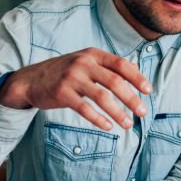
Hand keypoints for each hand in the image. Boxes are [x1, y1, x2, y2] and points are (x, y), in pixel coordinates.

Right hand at [0, 47, 151, 130]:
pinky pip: (84, 108)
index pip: (121, 64)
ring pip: (102, 97)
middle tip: (142, 113)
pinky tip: (109, 126)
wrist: (31, 79)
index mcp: (93, 54)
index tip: (148, 91)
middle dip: (131, 99)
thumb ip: (108, 66)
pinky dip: (99, 119)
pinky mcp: (61, 93)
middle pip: (115, 82)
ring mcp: (72, 78)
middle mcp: (83, 63)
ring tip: (128, 124)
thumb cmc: (64, 72)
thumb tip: (136, 69)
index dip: (137, 77)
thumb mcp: (86, 62)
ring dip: (118, 112)